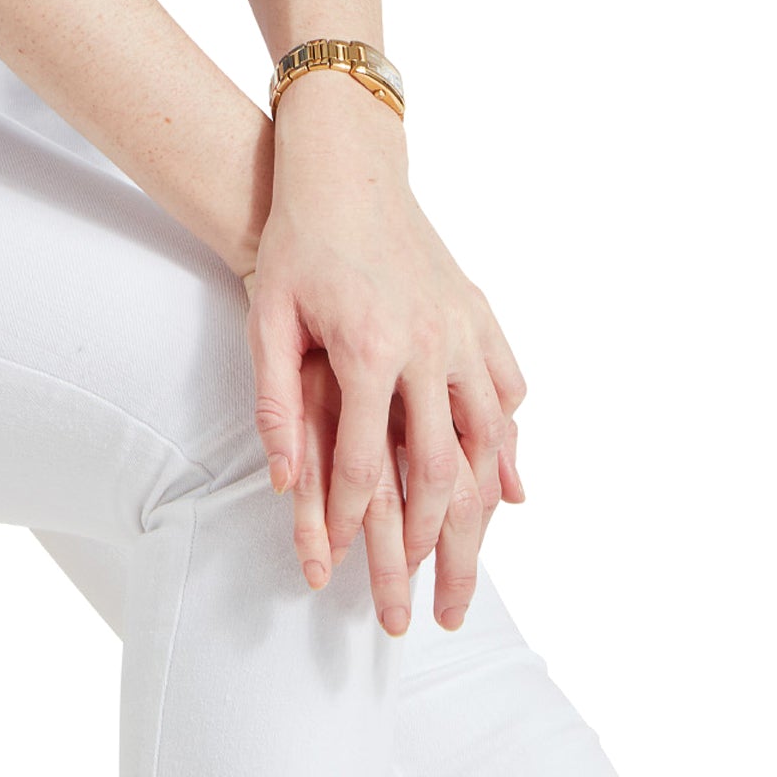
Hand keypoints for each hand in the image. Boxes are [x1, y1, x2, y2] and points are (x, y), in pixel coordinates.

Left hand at [236, 133, 526, 635]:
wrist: (344, 165)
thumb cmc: (296, 239)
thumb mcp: (266, 314)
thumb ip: (275, 400)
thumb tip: (285, 481)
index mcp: (369, 348)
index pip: (368, 465)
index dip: (356, 528)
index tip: (350, 577)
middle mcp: (426, 345)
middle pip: (443, 474)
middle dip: (438, 552)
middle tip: (437, 612)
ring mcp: (460, 328)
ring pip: (490, 440)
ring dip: (485, 513)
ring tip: (475, 565)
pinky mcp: (477, 311)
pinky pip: (506, 386)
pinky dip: (510, 438)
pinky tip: (507, 481)